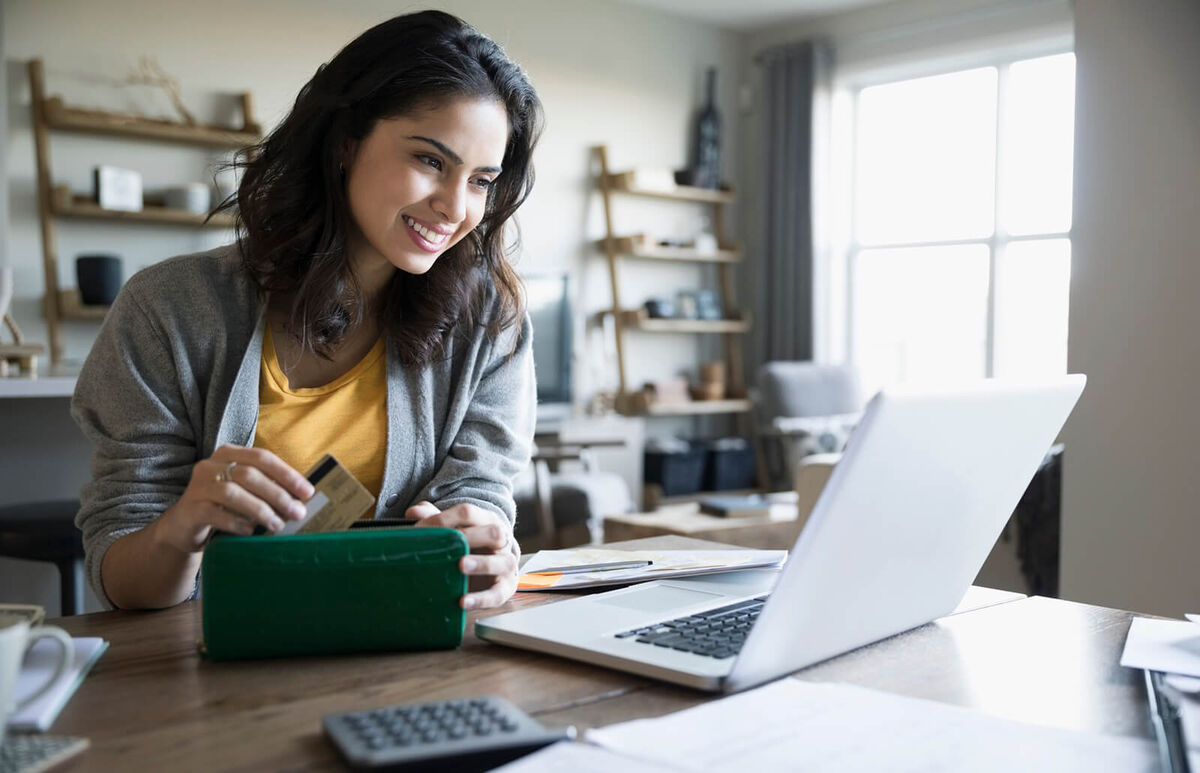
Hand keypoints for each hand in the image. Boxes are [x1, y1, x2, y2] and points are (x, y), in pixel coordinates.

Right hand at [153, 445, 314, 553]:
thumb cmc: (222, 507)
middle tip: (297, 512)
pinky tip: (250, 532)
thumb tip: (301, 500)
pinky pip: (216, 514)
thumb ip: (267, 488)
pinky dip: (237, 522)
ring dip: (260, 510)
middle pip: (249, 474)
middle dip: (278, 494)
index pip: (262, 458)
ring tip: (277, 524)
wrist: (183, 527)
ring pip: (233, 493)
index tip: (307, 492)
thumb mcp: (245, 492)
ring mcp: (198, 486)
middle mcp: (211, 465)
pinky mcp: (190, 509)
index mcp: (229, 454)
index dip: (287, 474)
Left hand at [405, 501, 518, 609]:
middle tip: (451, 545)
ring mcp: (505, 564)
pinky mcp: (505, 588)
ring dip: (482, 564)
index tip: (421, 530)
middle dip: (472, 537)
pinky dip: (481, 598)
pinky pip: (498, 594)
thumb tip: (413, 512)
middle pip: (494, 533)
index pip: (468, 513)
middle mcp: (501, 541)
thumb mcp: (453, 529)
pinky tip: (463, 601)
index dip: (444, 519)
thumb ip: (434, 518)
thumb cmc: (469, 545)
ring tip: (461, 566)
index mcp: (485, 521)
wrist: (492, 569)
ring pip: (503, 562)